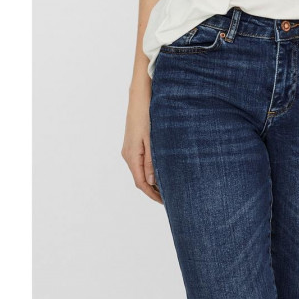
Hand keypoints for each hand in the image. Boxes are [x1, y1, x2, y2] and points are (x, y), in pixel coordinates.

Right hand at [121, 87, 163, 203]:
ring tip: (167, 185)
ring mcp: (129, 148)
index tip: (165, 202)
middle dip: (153, 189)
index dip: (152, 194)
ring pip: (140, 170)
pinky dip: (149, 169)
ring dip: (152, 179)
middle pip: (140, 178)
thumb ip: (152, 161)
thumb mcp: (151, 139)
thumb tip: (152, 182)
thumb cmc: (147, 115)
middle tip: (169, 196)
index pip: (141, 183)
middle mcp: (128, 154)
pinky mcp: (133, 143)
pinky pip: (140, 161)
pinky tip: (160, 168)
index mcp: (132, 156)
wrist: (139, 97)